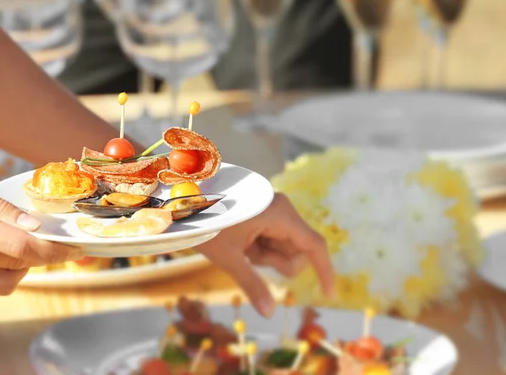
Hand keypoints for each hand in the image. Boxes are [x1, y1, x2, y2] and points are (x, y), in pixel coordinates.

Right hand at [0, 159, 82, 294]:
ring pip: (4, 282)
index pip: (25, 249)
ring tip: (27, 242)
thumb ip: (3, 209)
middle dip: (44, 255)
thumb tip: (34, 226)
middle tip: (56, 239)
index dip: (55, 251)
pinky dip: (2, 269)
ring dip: (24, 267)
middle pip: (19, 266)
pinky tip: (3, 247)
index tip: (76, 249)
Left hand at [195, 193, 333, 316]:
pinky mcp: (266, 212)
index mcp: (280, 214)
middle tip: (249, 256)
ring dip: (265, 254)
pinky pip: (273, 238)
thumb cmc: (207, 224)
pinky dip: (260, 247)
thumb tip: (269, 313)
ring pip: (285, 246)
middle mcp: (282, 209)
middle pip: (298, 249)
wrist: (185, 200)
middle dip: (277, 261)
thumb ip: (252, 284)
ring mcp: (274, 209)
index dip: (324, 270)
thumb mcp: (229, 258)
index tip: (328, 295)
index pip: (314, 245)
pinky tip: (241, 240)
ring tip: (241, 246)